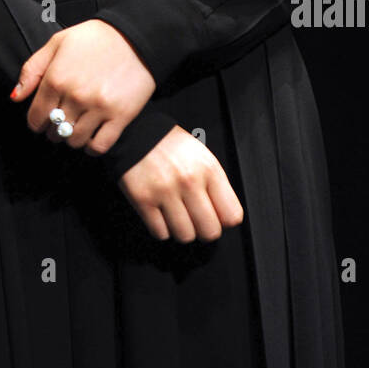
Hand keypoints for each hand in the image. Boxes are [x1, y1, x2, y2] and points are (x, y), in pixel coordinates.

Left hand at [12, 18, 155, 154]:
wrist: (136, 35)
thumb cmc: (95, 38)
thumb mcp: (57, 42)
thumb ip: (32, 69)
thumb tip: (16, 97)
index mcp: (56, 78)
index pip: (36, 117)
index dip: (36, 122)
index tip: (42, 121)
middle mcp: (75, 96)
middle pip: (55, 131)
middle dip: (54, 130)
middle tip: (62, 123)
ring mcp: (98, 108)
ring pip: (75, 141)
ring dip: (72, 139)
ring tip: (77, 128)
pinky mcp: (120, 116)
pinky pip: (100, 146)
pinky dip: (93, 148)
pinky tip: (92, 138)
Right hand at [117, 125, 244, 242]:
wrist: (136, 132)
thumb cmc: (171, 146)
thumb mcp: (202, 156)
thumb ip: (216, 185)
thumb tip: (225, 217)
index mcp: (208, 168)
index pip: (232, 215)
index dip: (224, 221)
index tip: (217, 217)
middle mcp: (189, 180)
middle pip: (210, 231)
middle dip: (204, 230)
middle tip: (196, 221)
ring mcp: (165, 191)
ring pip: (185, 236)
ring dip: (181, 230)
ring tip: (176, 216)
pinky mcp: (143, 199)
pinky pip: (160, 233)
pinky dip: (161, 228)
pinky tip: (161, 213)